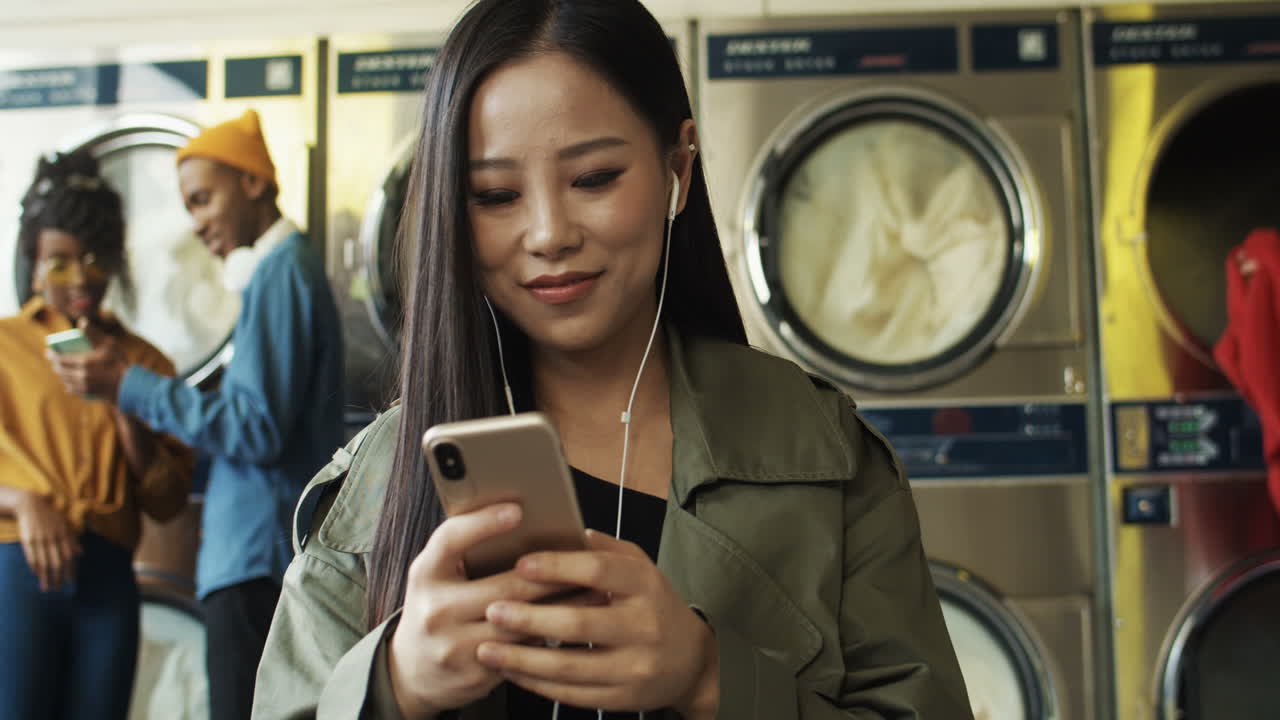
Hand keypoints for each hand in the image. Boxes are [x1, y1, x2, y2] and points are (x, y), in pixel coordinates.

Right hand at [14, 492, 80, 591]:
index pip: (69, 556)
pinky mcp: (28, 540)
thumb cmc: (50, 516)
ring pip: (44, 563)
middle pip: (56, 562)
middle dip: (58, 577)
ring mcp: (40, 539)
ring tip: (46, 588)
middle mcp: (53, 538)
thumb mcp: (65, 524)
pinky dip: (35, 567)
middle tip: (58, 589)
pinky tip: (37, 575)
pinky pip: (31, 557)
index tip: (71, 581)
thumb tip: (81, 554)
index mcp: (64, 534)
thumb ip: (73, 540)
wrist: (31, 505)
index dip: (70, 569)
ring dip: (45, 577)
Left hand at [46, 318, 127, 400]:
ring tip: (61, 371)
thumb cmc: (120, 362)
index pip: (61, 358)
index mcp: (84, 362)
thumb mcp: (109, 344)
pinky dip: (68, 385)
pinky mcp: (88, 393)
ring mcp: (83, 385)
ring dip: (61, 375)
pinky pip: (72, 389)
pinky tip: (68, 383)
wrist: (129, 385)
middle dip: (55, 365)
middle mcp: (80, 375)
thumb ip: (94, 333)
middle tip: (54, 361)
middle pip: (61, 370)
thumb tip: (82, 322)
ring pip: (65, 380)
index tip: (48, 352)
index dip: (52, 355)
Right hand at [388, 503, 576, 718]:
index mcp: (426, 575)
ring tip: (594, 589)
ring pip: (522, 622)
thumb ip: (466, 550)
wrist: (413, 670)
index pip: (451, 540)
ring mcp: (454, 646)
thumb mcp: (437, 575)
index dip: (484, 523)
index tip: (517, 509)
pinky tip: (575, 623)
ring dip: (563, 606)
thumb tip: (522, 518)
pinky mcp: (475, 675)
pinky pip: (523, 652)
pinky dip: (552, 635)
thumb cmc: (437, 607)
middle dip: (551, 573)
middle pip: (504, 587)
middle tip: (584, 558)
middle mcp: (436, 610)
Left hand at [476, 530, 719, 716]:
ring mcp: (634, 667)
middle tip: (492, 610)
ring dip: (522, 658)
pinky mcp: (622, 698)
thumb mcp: (642, 570)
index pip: (598, 572)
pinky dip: (536, 683)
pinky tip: (512, 671)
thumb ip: (608, 550)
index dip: (557, 567)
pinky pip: (572, 694)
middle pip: (579, 624)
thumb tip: (573, 531)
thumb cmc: (655, 606)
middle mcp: (643, 627)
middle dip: (529, 618)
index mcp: (646, 586)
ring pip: (569, 667)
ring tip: (487, 648)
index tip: (521, 565)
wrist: (692, 661)